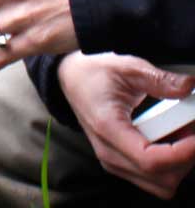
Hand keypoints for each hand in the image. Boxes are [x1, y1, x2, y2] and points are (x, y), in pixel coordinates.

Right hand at [58, 52, 194, 197]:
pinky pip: (154, 179)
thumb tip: (188, 87)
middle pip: (161, 179)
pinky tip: (172, 139)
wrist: (68, 78)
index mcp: (108, 128)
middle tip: (192, 129)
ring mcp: (113, 162)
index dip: (182, 153)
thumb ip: (158, 79)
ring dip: (180, 164)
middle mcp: (109, 153)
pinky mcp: (120, 164)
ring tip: (184, 133)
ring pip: (161, 184)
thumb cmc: (92, 72)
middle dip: (186, 159)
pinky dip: (170, 165)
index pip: (151, 160)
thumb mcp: (125, 67)